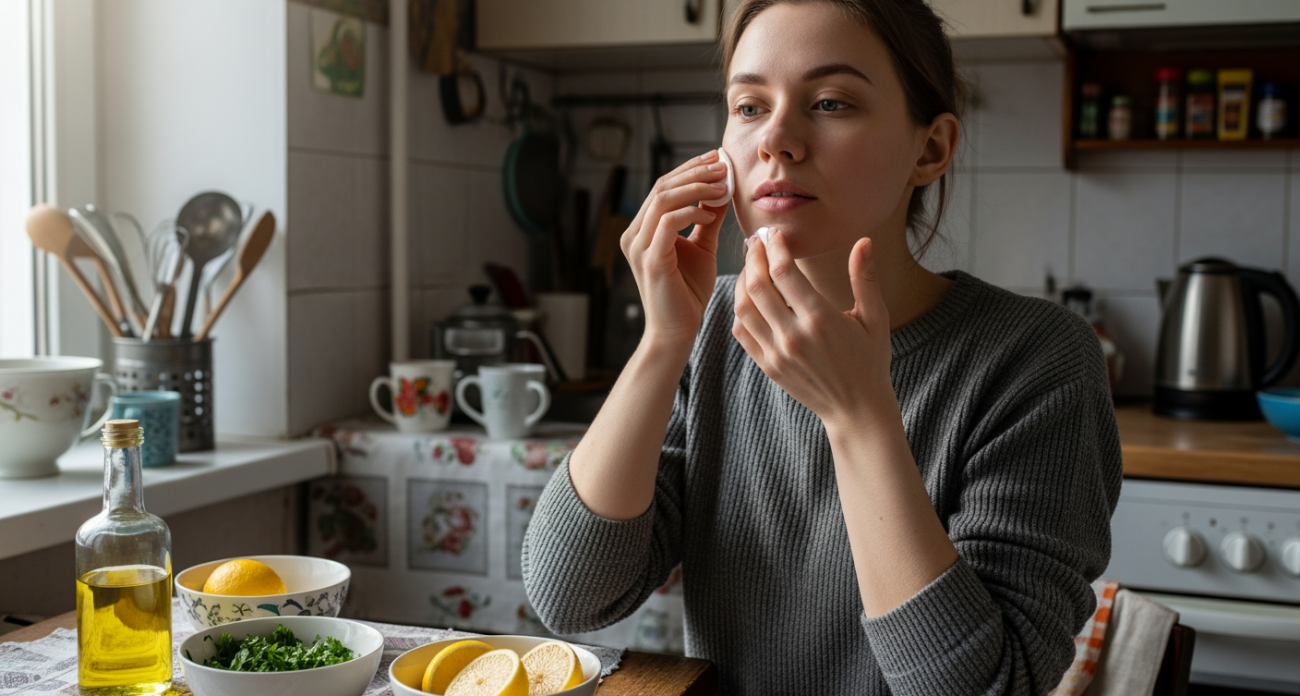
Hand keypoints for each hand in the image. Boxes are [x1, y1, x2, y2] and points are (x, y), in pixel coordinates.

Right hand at [621, 151, 729, 349]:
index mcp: (643, 229)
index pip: (664, 186)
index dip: (690, 169)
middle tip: (724, 166)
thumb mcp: (702, 247)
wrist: (678, 330)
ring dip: (696, 188)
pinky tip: (710, 214)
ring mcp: (639, 246)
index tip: (718, 159)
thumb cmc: (688, 292)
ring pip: (663, 199)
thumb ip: (708, 219)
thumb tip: (723, 190)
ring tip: (723, 186)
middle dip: (695, 172)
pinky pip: (668, 222)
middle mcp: (634, 234)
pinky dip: (691, 212)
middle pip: (662, 186)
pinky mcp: (650, 259)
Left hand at [732, 231, 894, 429]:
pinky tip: (749, 297)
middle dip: (754, 258)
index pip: (784, 272)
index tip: (775, 233)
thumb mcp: (875, 318)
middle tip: (757, 242)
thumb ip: (865, 278)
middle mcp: (793, 335)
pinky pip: (742, 331)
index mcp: (820, 318)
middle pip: (757, 286)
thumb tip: (864, 241)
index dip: (775, 247)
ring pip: (743, 308)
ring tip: (752, 266)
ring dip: (742, 281)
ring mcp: (777, 353)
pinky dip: (740, 310)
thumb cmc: (870, 360)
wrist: (856, 409)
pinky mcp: (768, 366)